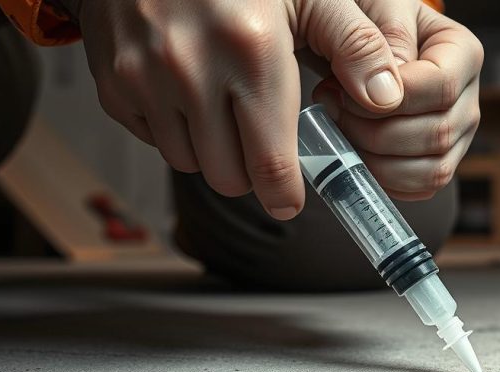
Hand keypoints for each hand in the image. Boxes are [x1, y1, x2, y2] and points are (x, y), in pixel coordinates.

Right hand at [74, 0, 479, 219]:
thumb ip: (355, 45)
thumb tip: (387, 99)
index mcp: (252, 50)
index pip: (272, 166)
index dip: (286, 196)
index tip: (291, 198)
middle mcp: (192, 70)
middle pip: (230, 178)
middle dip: (252, 173)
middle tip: (263, 140)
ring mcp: (144, 79)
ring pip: (190, 164)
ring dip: (213, 152)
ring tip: (226, 109)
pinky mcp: (112, 85)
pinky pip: (153, 140)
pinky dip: (175, 130)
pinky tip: (189, 94)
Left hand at [311, 0, 482, 199]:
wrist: (352, 44)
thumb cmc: (364, 19)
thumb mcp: (374, 8)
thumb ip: (381, 41)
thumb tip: (385, 97)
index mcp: (463, 53)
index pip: (440, 86)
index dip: (390, 98)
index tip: (342, 90)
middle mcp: (467, 99)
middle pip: (437, 134)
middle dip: (375, 132)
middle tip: (332, 109)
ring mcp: (456, 136)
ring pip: (432, 170)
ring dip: (377, 161)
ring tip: (342, 131)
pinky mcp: (437, 163)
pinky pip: (421, 189)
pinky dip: (384, 181)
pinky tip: (355, 154)